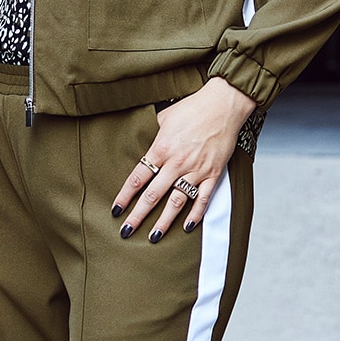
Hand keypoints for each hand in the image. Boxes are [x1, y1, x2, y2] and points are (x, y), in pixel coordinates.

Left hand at [111, 77, 255, 242]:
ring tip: (153, 236)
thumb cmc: (193, 107)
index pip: (138, 177)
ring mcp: (196, 170)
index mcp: (161, 148)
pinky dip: (196, 214)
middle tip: (127, 231)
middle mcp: (177, 162)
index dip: (126, 196)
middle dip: (138, 215)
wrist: (223, 104)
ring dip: (164, 221)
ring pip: (177, 202)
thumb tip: (145, 142)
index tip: (116, 210)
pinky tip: (187, 227)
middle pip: (153, 195)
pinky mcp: (213, 174)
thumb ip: (154, 134)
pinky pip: (203, 199)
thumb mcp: (165, 117)